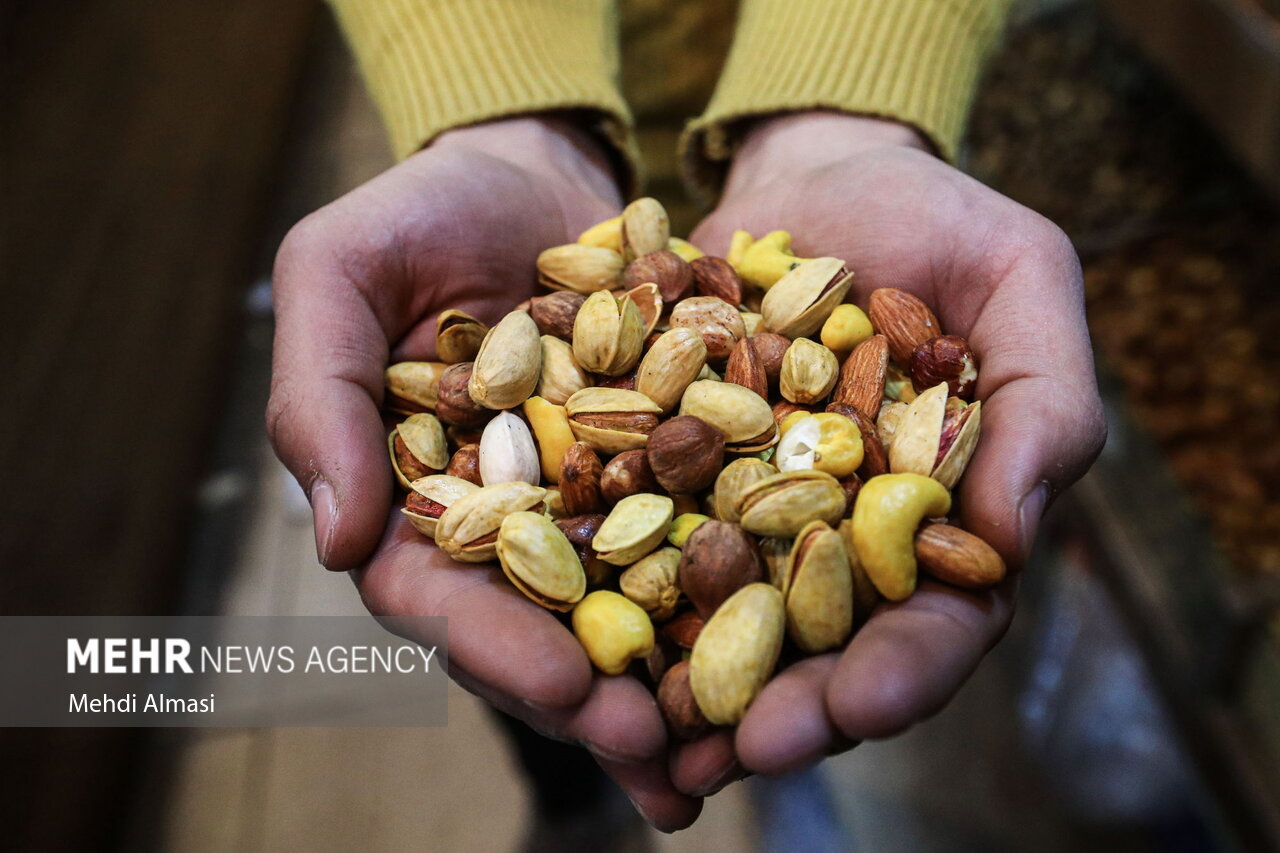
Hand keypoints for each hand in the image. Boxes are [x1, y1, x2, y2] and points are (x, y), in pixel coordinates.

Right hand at [267, 117, 702, 829]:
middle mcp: (509, 526)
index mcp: (418, 501)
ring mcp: (593, 508)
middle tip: (659, 755)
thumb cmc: (423, 211)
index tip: (559, 686)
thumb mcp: (344, 273)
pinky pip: (707, 540)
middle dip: (597, 697)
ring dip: (673, 685)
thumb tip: (333, 543)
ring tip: (726, 754)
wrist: (538, 167)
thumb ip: (319, 395)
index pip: (440, 596)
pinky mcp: (672, 475)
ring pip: (629, 613)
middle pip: (542, 631)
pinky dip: (741, 595)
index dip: (493, 646)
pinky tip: (792, 652)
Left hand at [666, 112, 1105, 797]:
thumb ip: (1043, 400)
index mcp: (936, 518)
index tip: (858, 707)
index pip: (937, 621)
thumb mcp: (1020, 279)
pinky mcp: (664, 474)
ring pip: (715, 618)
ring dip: (678, 680)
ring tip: (638, 733)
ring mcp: (744, 513)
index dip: (902, 673)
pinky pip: (629, 534)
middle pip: (817, 648)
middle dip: (782, 704)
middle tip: (735, 749)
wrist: (815, 173)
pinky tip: (563, 621)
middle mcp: (837, 537)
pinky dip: (603, 580)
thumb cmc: (938, 221)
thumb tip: (1014, 538)